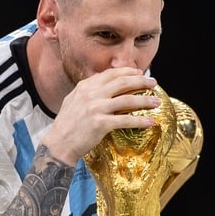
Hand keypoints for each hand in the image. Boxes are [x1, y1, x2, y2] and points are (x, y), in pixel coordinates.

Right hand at [43, 68, 160, 164]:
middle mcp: (91, 94)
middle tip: (153, 83)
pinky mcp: (101, 124)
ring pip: (127, 100)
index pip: (110, 74)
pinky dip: (140, 121)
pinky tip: (150, 122)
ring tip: (156, 101)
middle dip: (141, 81)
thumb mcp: (73, 100)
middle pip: (122, 82)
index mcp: (85, 86)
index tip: (139, 73)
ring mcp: (96, 108)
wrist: (58, 144)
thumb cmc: (66, 124)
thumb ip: (88, 91)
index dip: (127, 72)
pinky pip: (126, 120)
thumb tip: (103, 84)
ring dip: (145, 100)